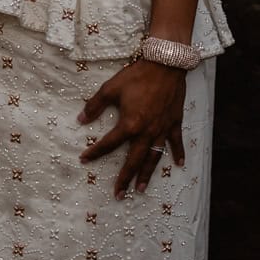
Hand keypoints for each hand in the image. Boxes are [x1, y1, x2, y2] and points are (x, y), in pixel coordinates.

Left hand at [77, 59, 186, 197]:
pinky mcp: (174, 123)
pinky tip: (179, 164)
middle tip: (119, 195)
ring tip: (141, 189)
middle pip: (133, 161)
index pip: (109, 144)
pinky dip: (178, 153)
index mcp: (129, 125)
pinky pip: (176, 142)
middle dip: (125, 179)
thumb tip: (80, 119)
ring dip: (147, 175)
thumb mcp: (110, 88)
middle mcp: (146, 132)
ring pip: (153, 157)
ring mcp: (162, 129)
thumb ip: (94, 105)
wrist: (165, 64)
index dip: (95, 152)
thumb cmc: (136, 76)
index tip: (84, 160)